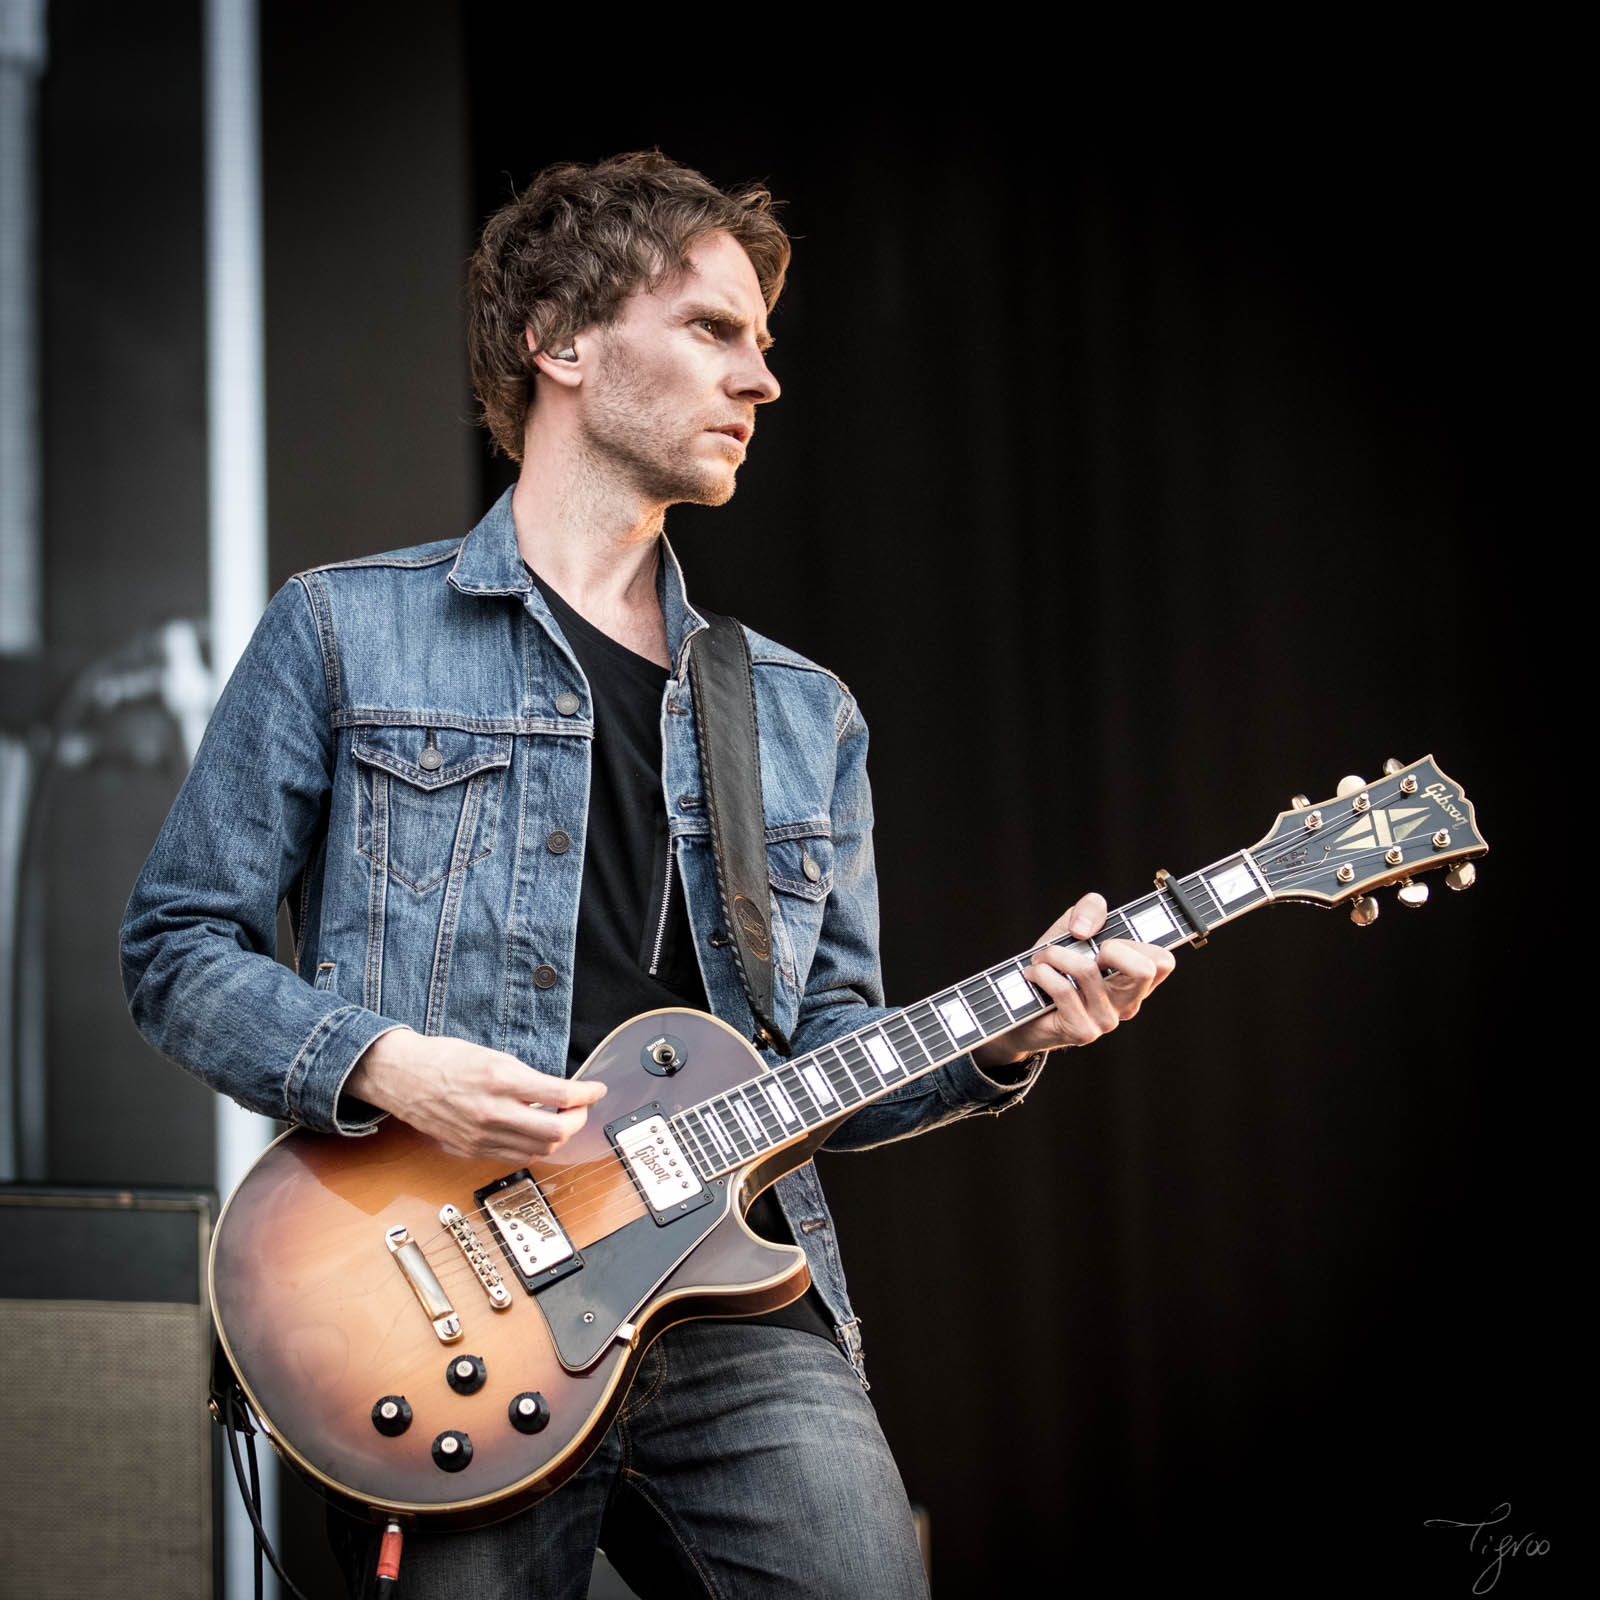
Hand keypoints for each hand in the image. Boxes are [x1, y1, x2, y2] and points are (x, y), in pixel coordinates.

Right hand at [345, 1029, 605, 1161]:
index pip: (562, 1095)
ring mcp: (482, 1134)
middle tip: (581, 1108)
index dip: (588, 1094)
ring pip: (540, 1148)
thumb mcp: (493, 1055)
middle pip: (557, 1131)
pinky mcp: (473, 1149)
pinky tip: (535, 1132)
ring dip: (559, 1136)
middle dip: (579, 1120)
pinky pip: (516, 1156)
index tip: (597, 1090)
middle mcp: (494, 1111)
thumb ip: (526, 1077)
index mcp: (501, 1079)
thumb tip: (558, 1092)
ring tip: (561, 1120)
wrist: (402, 1077)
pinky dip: (534, 1146)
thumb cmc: (445, 1058)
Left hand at [971, 891, 1175, 1070]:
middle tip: (1085, 951)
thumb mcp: (1074, 929)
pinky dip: (1042, 971)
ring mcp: (1107, 1021)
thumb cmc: (1055, 967)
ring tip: (1043, 959)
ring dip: (1055, 954)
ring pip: (1088, 970)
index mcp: (1135, 981)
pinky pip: (1063, 989)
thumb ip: (1090, 910)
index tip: (1107, 942)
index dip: (1136, 942)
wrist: (1019, 1007)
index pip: (1163, 961)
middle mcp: (1127, 1003)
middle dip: (1109, 947)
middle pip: (1144, 969)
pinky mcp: (1082, 1031)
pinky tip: (1035, 974)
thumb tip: (1084, 930)